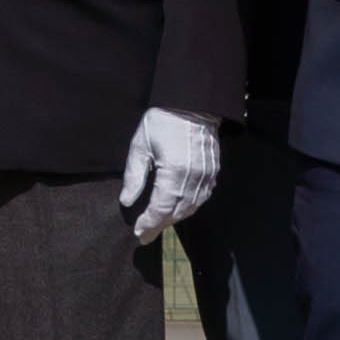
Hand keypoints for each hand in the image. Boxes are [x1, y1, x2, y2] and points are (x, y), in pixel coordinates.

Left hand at [117, 112, 220, 245]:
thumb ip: (134, 176)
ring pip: (191, 207)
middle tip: (145, 235)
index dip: (149, 222)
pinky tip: (178, 209)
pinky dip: (189, 207)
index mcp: (173, 171)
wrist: (192, 103)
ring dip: (174, 218)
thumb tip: (126, 201)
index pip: (161, 208)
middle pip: (176, 212)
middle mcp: (193, 177)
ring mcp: (207, 175)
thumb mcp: (141, 145)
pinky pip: (202, 197)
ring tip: (159, 224)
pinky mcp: (214, 171)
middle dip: (159, 225)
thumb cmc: (162, 122)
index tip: (138, 232)